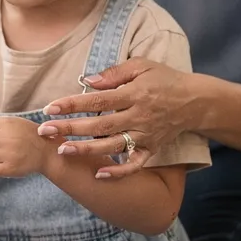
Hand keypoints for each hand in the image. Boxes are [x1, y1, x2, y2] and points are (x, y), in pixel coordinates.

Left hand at [38, 58, 196, 178]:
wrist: (196, 101)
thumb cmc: (165, 79)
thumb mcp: (142, 66)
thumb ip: (114, 74)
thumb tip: (88, 82)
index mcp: (134, 94)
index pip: (97, 101)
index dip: (72, 104)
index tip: (50, 108)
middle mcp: (138, 117)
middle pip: (99, 125)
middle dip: (70, 128)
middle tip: (45, 131)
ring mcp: (145, 135)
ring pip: (112, 145)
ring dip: (86, 150)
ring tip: (62, 151)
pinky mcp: (152, 148)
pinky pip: (135, 164)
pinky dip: (119, 171)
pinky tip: (99, 174)